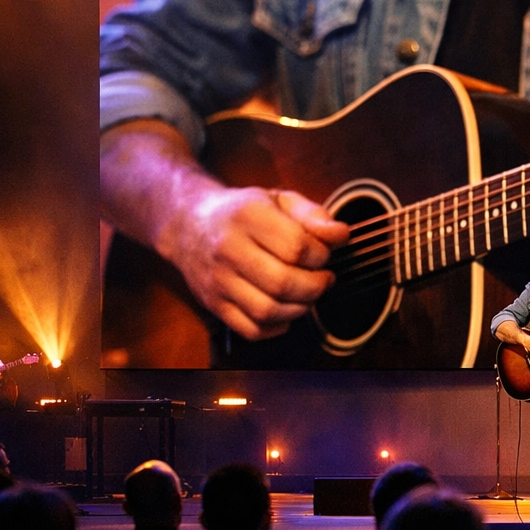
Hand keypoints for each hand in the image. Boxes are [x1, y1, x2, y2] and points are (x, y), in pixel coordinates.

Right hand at [159, 185, 348, 340]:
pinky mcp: (214, 304)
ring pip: (267, 311)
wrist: (189, 224)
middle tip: (323, 279)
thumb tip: (341, 235)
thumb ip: (313, 215)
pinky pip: (251, 330)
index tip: (324, 253)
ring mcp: (217, 280)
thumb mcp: (279, 200)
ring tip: (307, 294)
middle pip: (283, 283)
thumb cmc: (243, 212)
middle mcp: (227, 249)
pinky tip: (286, 310)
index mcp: (247, 216)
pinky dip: (277, 327)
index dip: (321, 255)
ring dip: (300, 308)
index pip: (296, 246)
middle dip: (316, 286)